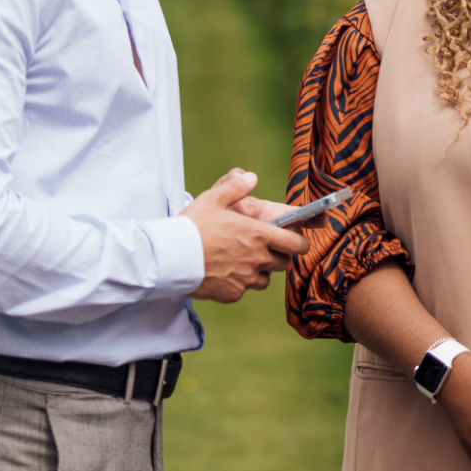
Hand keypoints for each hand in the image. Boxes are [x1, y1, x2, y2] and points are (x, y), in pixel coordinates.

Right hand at [183, 169, 308, 302]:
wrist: (170, 257)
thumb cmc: (191, 226)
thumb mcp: (212, 199)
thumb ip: (235, 187)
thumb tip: (251, 177)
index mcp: (258, 235)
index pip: (297, 245)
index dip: (301, 243)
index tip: (297, 241)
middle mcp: (257, 259)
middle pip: (284, 263)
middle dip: (279, 256)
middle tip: (264, 248)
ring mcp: (245, 279)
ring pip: (264, 279)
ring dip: (260, 271)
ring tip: (243, 260)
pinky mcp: (232, 294)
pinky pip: (244, 289)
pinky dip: (239, 283)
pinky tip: (225, 272)